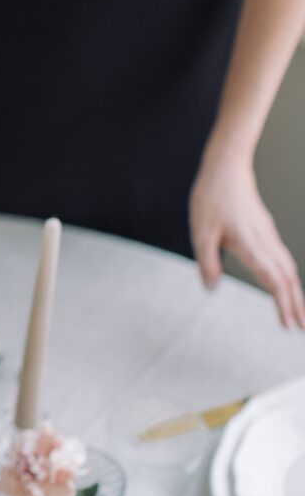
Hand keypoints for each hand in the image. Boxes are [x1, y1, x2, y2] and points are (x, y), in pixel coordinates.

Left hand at [190, 155, 304, 328]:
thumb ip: (207, 262)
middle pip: (288, 278)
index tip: (288, 324)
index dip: (282, 304)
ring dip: (295, 291)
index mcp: (251, 245)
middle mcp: (265, 241)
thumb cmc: (211, 197)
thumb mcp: (201, 232)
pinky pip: (282, 257)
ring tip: (298, 312)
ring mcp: (268, 235)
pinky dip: (288, 275)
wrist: (227, 167)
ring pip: (288, 267)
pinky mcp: (265, 230)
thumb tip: (211, 287)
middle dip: (296, 304)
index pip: (273, 280)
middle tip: (302, 328)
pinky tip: (286, 283)